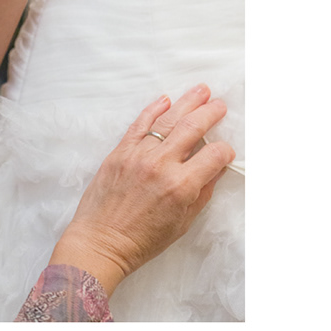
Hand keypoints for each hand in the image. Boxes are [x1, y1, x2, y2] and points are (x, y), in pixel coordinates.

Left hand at [47, 86, 235, 294]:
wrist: (103, 239)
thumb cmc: (145, 239)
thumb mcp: (183, 222)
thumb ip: (202, 194)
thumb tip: (216, 169)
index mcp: (182, 187)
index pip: (213, 157)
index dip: (225, 152)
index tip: (227, 151)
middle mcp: (161, 165)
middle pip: (191, 129)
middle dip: (209, 114)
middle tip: (219, 104)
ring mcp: (138, 154)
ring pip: (167, 121)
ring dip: (186, 103)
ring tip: (200, 90)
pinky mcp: (120, 151)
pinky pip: (139, 124)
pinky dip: (153, 110)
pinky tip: (165, 100)